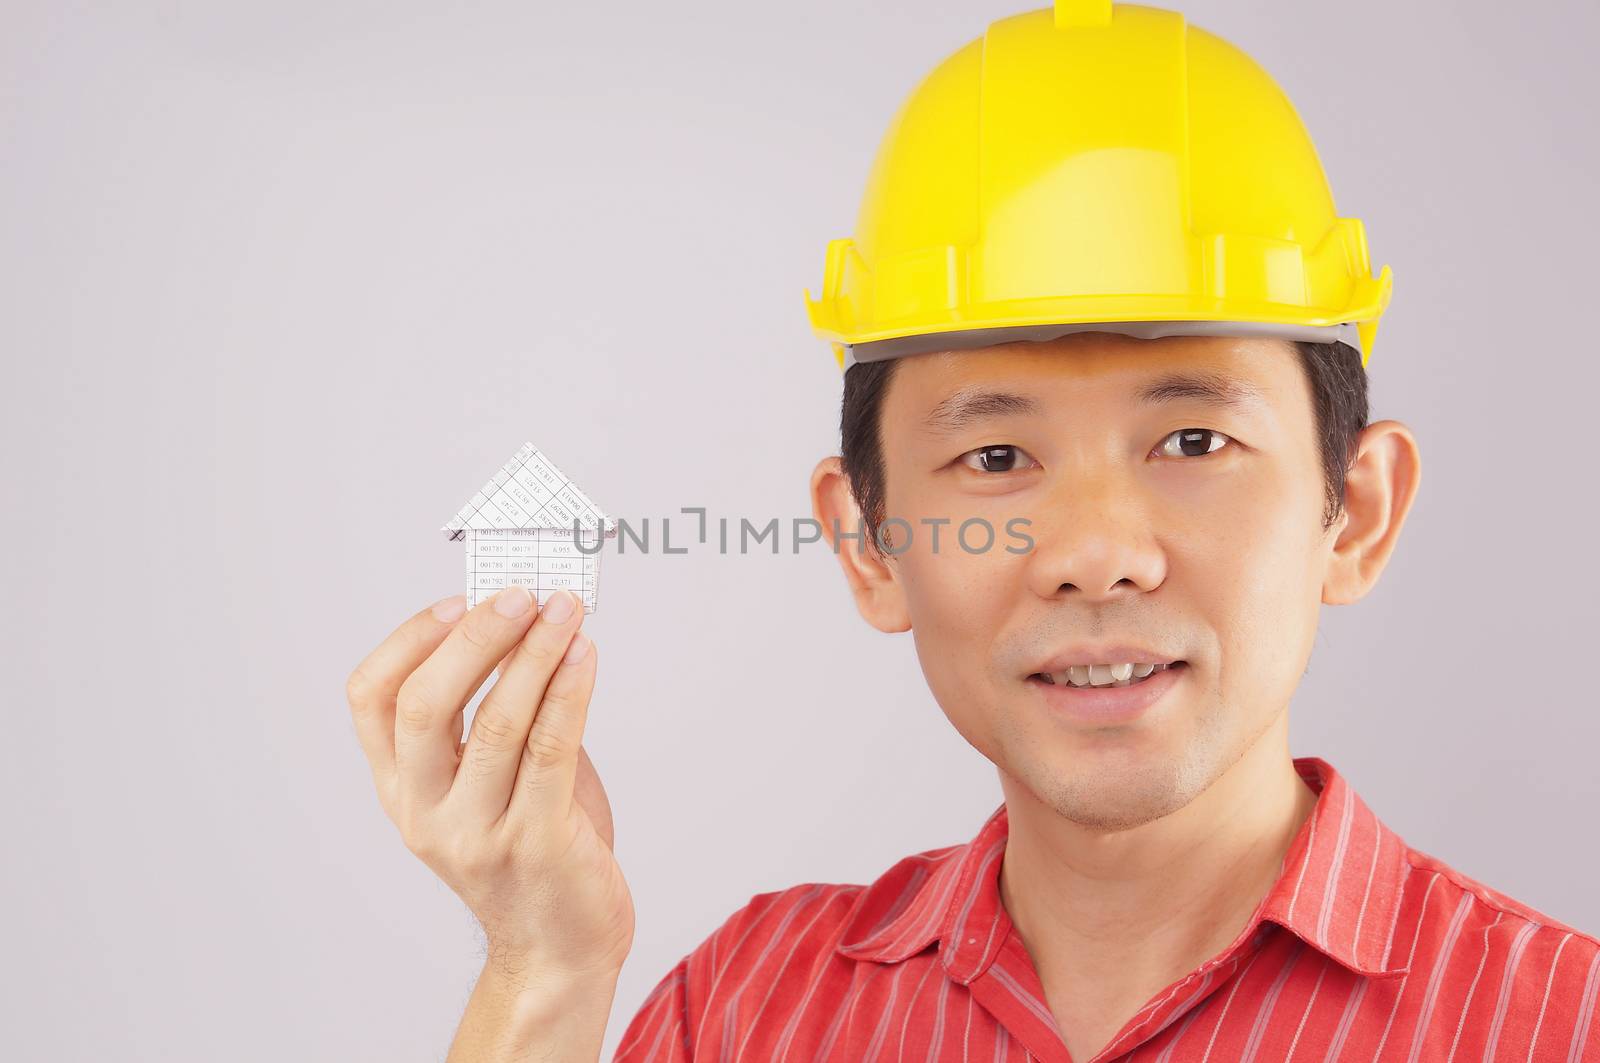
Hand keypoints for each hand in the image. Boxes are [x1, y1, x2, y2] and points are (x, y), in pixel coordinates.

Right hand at [346, 586, 633, 985]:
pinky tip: (585, 656)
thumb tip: (525, 626)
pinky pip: (551, 750)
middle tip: (519, 597)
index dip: (410, 640)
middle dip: (474, 639)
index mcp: (401, 791)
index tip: (457, 600)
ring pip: (497, 723)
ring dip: (534, 655)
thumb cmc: (532, 852)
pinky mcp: (537, 842)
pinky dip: (570, 692)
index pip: (371, 701)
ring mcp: (478, 833)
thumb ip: (495, 715)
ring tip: (563, 613)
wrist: (559, 950)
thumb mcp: (489, 783)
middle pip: (424, 706)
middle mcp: (427, 813)